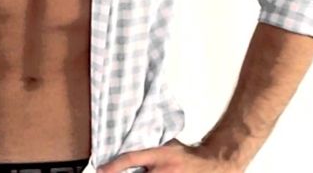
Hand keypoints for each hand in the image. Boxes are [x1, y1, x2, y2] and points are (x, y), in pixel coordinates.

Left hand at [95, 138, 243, 172]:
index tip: (100, 170)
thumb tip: (127, 144)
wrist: (211, 165)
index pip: (132, 159)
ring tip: (129, 172)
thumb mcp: (167, 145)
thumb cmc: (187, 155)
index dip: (114, 166)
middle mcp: (164, 170)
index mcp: (161, 155)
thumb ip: (150, 147)